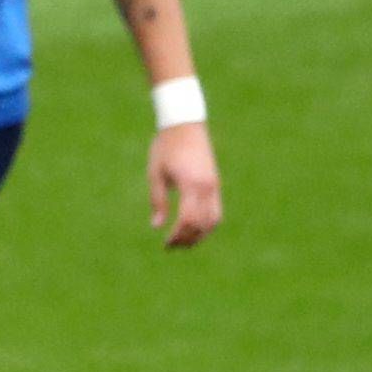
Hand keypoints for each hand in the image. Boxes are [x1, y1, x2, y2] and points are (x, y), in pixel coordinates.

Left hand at [148, 120, 221, 248]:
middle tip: (171, 247)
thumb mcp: (155, 174)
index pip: (189, 219)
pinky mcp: (215, 183)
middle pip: (203, 224)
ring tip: (182, 242)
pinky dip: (206, 224)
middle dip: (188, 239)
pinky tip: (192, 229)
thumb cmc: (165, 147)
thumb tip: (156, 226)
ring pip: (214, 220)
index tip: (166, 243)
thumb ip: (157, 200)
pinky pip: (216, 210)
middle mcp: (207, 187)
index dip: (178, 235)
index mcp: (191, 184)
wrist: (184, 124)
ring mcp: (214, 185)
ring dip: (200, 235)